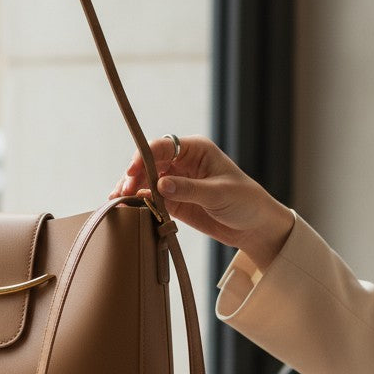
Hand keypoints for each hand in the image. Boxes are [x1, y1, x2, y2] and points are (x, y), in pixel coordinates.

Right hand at [109, 135, 293, 269]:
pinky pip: (150, 199)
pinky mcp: (173, 202)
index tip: (133, 172)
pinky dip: (138, 203)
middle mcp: (183, 163)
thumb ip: (189, 189)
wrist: (255, 227)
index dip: (144, 156)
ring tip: (118, 201)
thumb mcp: (219, 194)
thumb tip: (160, 185)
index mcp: (196, 150)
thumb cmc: (245, 202)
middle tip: (123, 192)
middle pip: (148, 164)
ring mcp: (176, 183)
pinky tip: (127, 209)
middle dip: (133, 176)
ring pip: (146, 181)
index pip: (163, 146)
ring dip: (132, 190)